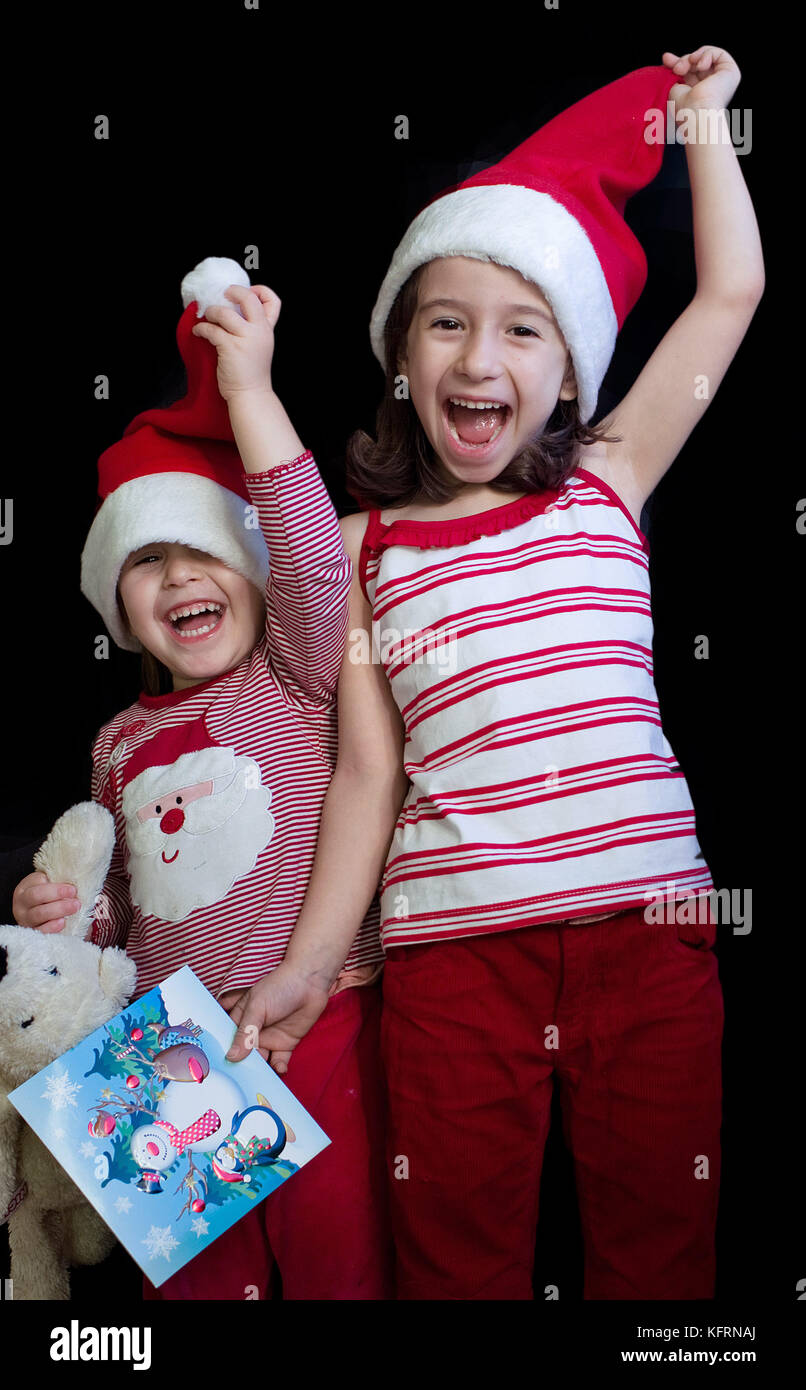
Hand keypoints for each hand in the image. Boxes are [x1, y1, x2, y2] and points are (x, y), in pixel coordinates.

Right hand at [12, 871, 79, 931]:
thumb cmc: (49, 898)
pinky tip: (62, 922)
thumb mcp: (49, 886)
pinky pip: (41, 930)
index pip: (37, 881)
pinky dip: (52, 927)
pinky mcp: (32, 932)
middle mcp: (22, 904)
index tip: (72, 887)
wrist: (43, 917)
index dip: (55, 884)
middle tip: (74, 893)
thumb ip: (58, 882)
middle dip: (57, 894)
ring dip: (59, 909)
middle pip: (36, 896)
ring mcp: (25, 919)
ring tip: (74, 906)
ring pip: (39, 914)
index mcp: (25, 888)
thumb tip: (75, 879)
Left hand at [190, 283, 281, 400]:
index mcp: (267, 330)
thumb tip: (233, 311)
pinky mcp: (230, 348)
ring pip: (224, 312)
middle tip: (223, 295)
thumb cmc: (251, 373)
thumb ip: (253, 329)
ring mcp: (245, 339)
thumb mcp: (260, 346)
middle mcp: (259, 331)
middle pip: (249, 298)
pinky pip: (211, 330)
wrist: (251, 395)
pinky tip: (199, 332)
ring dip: (211, 312)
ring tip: (207, 317)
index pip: (273, 301)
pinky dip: (201, 328)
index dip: (260, 290)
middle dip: (233, 291)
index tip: (246, 292)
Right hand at [218, 962, 331, 1073]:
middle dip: (239, 1068)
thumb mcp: (257, 1007)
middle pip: (242, 1055)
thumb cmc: (279, 987)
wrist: (310, 982)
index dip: (220, 1053)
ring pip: (259, 1062)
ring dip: (258, 1072)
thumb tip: (231, 1056)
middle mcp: (252, 1032)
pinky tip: (279, 1070)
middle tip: (235, 1084)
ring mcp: (269, 1039)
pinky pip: (278, 1061)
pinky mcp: (286, 1044)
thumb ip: (245, 1033)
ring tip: (256, 1083)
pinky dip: (278, 1069)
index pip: (226, 1039)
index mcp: (239, 1019)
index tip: (213, 1070)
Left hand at [662, 47, 740, 113]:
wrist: (698, 115)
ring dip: (692, 58)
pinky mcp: (731, 72)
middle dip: (683, 60)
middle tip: (676, 69)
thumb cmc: (684, 109)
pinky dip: (706, 55)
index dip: (678, 62)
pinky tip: (700, 66)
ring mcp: (722, 79)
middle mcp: (712, 85)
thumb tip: (667, 57)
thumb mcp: (674, 87)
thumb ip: (674, 71)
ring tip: (685, 69)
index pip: (690, 71)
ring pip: (706, 56)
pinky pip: (718, 53)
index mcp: (699, 92)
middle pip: (697, 62)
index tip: (666, 59)